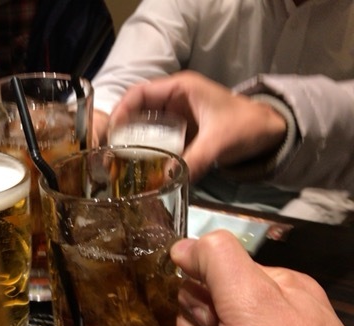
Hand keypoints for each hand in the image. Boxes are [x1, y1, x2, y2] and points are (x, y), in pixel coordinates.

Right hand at [110, 71, 286, 181]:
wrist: (270, 134)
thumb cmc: (247, 125)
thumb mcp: (220, 141)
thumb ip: (195, 160)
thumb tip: (167, 181)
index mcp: (180, 89)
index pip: (139, 93)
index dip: (121, 111)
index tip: (110, 135)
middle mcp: (174, 100)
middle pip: (136, 111)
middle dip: (121, 132)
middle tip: (109, 155)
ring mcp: (176, 117)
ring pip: (144, 127)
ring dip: (132, 144)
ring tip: (119, 164)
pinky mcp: (181, 134)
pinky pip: (157, 141)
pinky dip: (147, 153)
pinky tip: (140, 169)